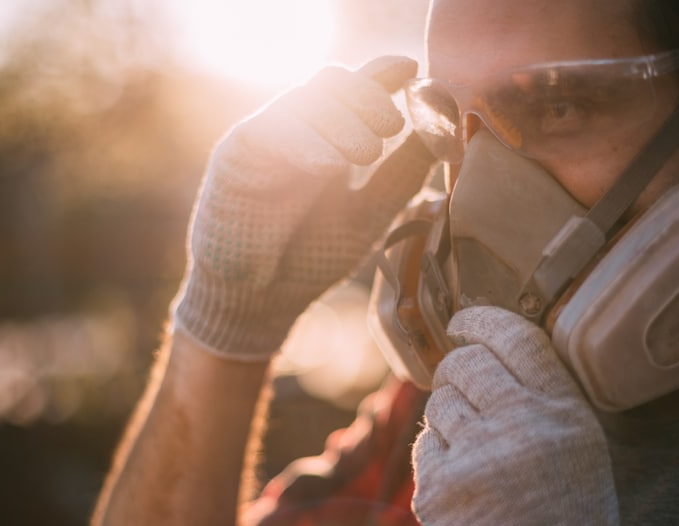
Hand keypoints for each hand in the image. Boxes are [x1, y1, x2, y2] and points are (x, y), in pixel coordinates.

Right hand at [173, 56, 434, 359]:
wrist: (259, 301)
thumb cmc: (309, 257)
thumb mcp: (369, 213)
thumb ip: (401, 175)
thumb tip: (443, 135)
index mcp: (328, 139)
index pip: (355, 90)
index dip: (383, 73)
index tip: (413, 70)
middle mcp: (296, 131)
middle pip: (332, 81)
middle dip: (368, 96)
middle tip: (391, 128)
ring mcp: (265, 139)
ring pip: (305, 99)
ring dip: (343, 120)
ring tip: (366, 155)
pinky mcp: (235, 157)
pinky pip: (270, 131)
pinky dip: (304, 142)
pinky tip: (330, 165)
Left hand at [411, 306, 650, 525]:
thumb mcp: (579, 456)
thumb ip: (539, 406)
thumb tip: (485, 361)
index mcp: (566, 415)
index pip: (517, 338)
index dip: (482, 321)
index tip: (463, 322)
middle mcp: (522, 426)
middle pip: (465, 364)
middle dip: (455, 371)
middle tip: (461, 390)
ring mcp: (475, 456)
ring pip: (438, 404)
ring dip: (447, 421)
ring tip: (476, 459)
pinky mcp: (437, 489)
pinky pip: (423, 448)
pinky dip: (435, 461)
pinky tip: (462, 489)